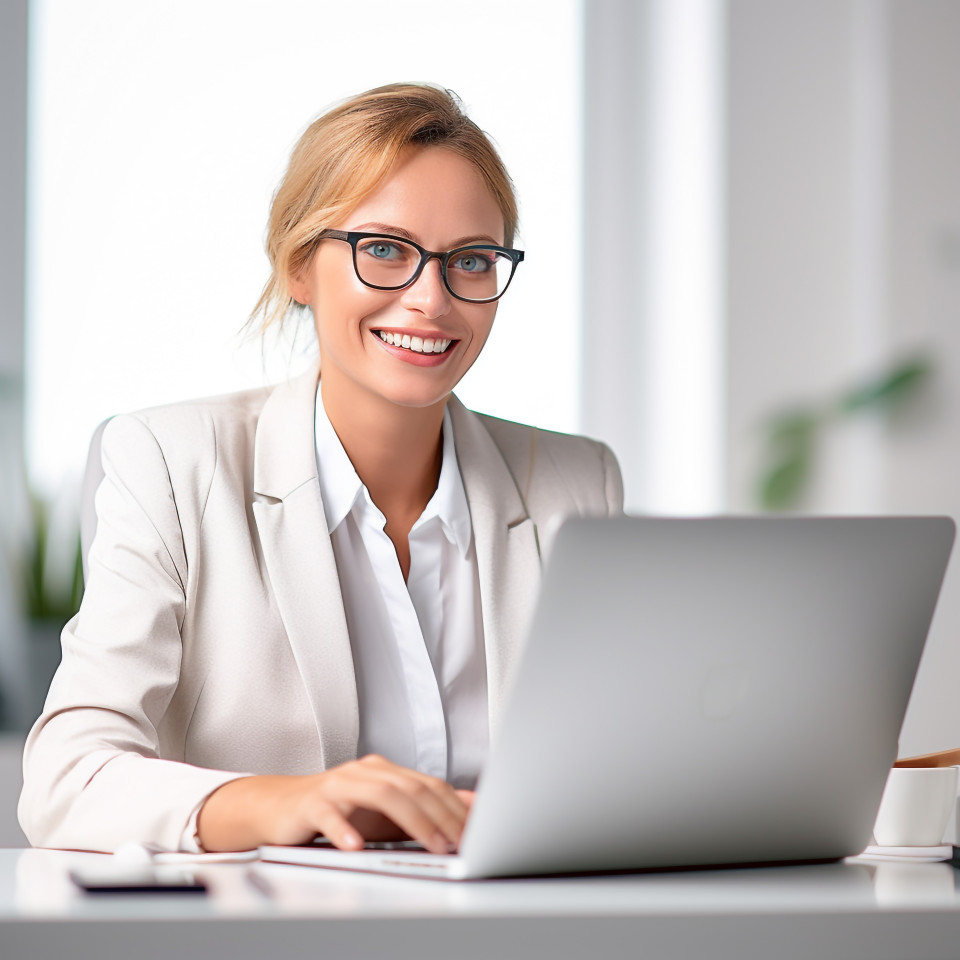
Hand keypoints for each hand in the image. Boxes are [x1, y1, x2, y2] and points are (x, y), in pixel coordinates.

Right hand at [197, 754, 472, 853]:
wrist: (279, 808)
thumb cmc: (337, 811)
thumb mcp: (385, 812)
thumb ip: (424, 808)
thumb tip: (470, 807)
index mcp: (385, 771)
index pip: (427, 784)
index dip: (453, 807)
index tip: (473, 832)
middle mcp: (365, 771)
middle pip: (410, 787)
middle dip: (439, 816)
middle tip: (458, 842)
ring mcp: (338, 784)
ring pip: (380, 794)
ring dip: (411, 821)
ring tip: (431, 844)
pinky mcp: (311, 803)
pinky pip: (330, 814)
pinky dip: (345, 829)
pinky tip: (357, 846)